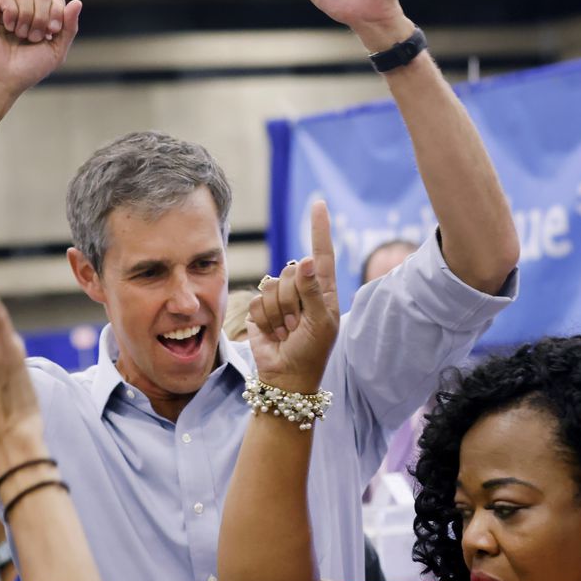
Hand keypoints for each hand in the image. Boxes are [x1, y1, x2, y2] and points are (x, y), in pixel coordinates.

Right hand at [0, 0, 81, 99]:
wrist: (1, 79)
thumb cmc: (28, 70)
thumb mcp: (56, 50)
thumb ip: (69, 27)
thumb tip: (78, 2)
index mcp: (42, 20)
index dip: (58, 11)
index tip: (52, 31)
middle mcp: (25, 12)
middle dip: (42, 16)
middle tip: (34, 37)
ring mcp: (7, 10)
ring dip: (27, 15)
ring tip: (21, 35)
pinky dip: (12, 13)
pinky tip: (9, 28)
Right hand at [247, 201, 339, 393]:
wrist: (286, 377)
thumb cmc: (311, 352)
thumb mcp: (320, 324)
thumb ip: (313, 292)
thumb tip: (304, 260)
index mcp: (323, 290)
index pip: (321, 254)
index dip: (319, 229)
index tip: (318, 203)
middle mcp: (301, 289)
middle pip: (290, 272)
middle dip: (291, 301)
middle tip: (297, 325)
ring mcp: (280, 298)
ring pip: (271, 286)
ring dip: (278, 314)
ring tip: (287, 331)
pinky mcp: (260, 309)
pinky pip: (257, 300)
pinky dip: (264, 320)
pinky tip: (273, 333)